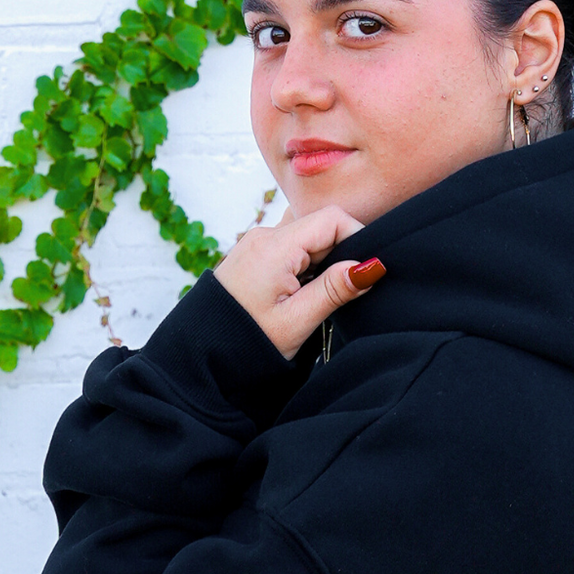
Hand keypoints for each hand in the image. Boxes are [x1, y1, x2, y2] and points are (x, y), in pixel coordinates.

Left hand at [212, 205, 385, 359]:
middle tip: (338, 293)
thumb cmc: (244, 343)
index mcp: (274, 246)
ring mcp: (256, 243)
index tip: (366, 273)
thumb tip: (372, 266)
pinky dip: (305, 266)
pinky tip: (300, 295)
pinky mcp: (254, 255)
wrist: (201, 355)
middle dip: (340, 255)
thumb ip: (335, 289)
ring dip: (322, 263)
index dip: (359, 239)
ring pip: (307, 238)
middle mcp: (264, 235)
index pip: (333, 219)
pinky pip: (291, 248)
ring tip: (315, 299)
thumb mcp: (297, 321)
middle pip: (321, 227)